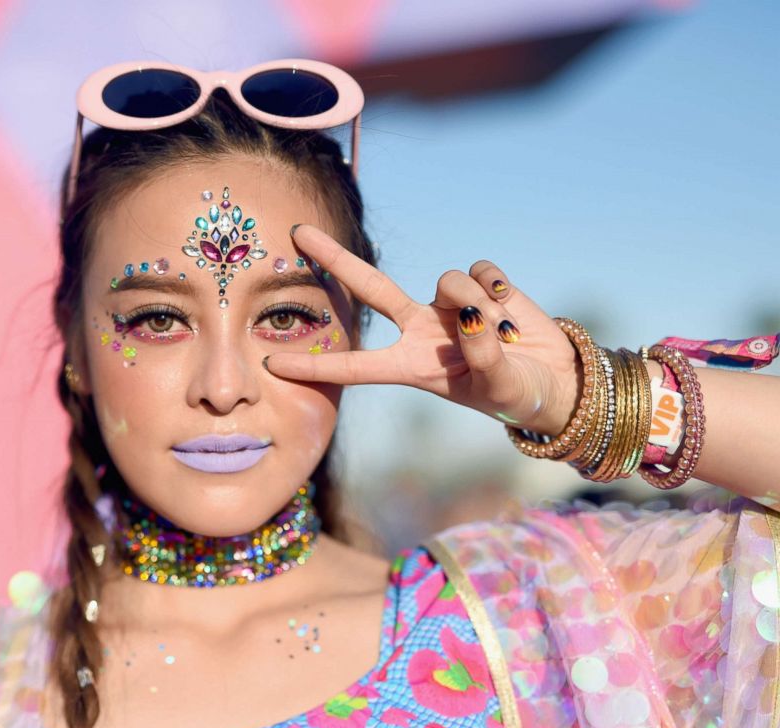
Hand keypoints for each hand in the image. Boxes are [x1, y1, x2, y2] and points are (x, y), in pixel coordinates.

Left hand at [264, 223, 580, 435]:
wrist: (556, 380)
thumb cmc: (518, 395)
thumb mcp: (498, 388)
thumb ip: (481, 354)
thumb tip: (467, 314)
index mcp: (412, 366)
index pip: (355, 367)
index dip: (315, 367)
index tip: (271, 364)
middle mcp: (421, 330)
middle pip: (369, 287)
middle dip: (334, 259)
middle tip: (297, 232)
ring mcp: (448, 306)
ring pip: (450, 280)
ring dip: (478, 303)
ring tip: (502, 334)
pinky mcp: (480, 287)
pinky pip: (482, 271)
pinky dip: (501, 290)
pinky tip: (511, 314)